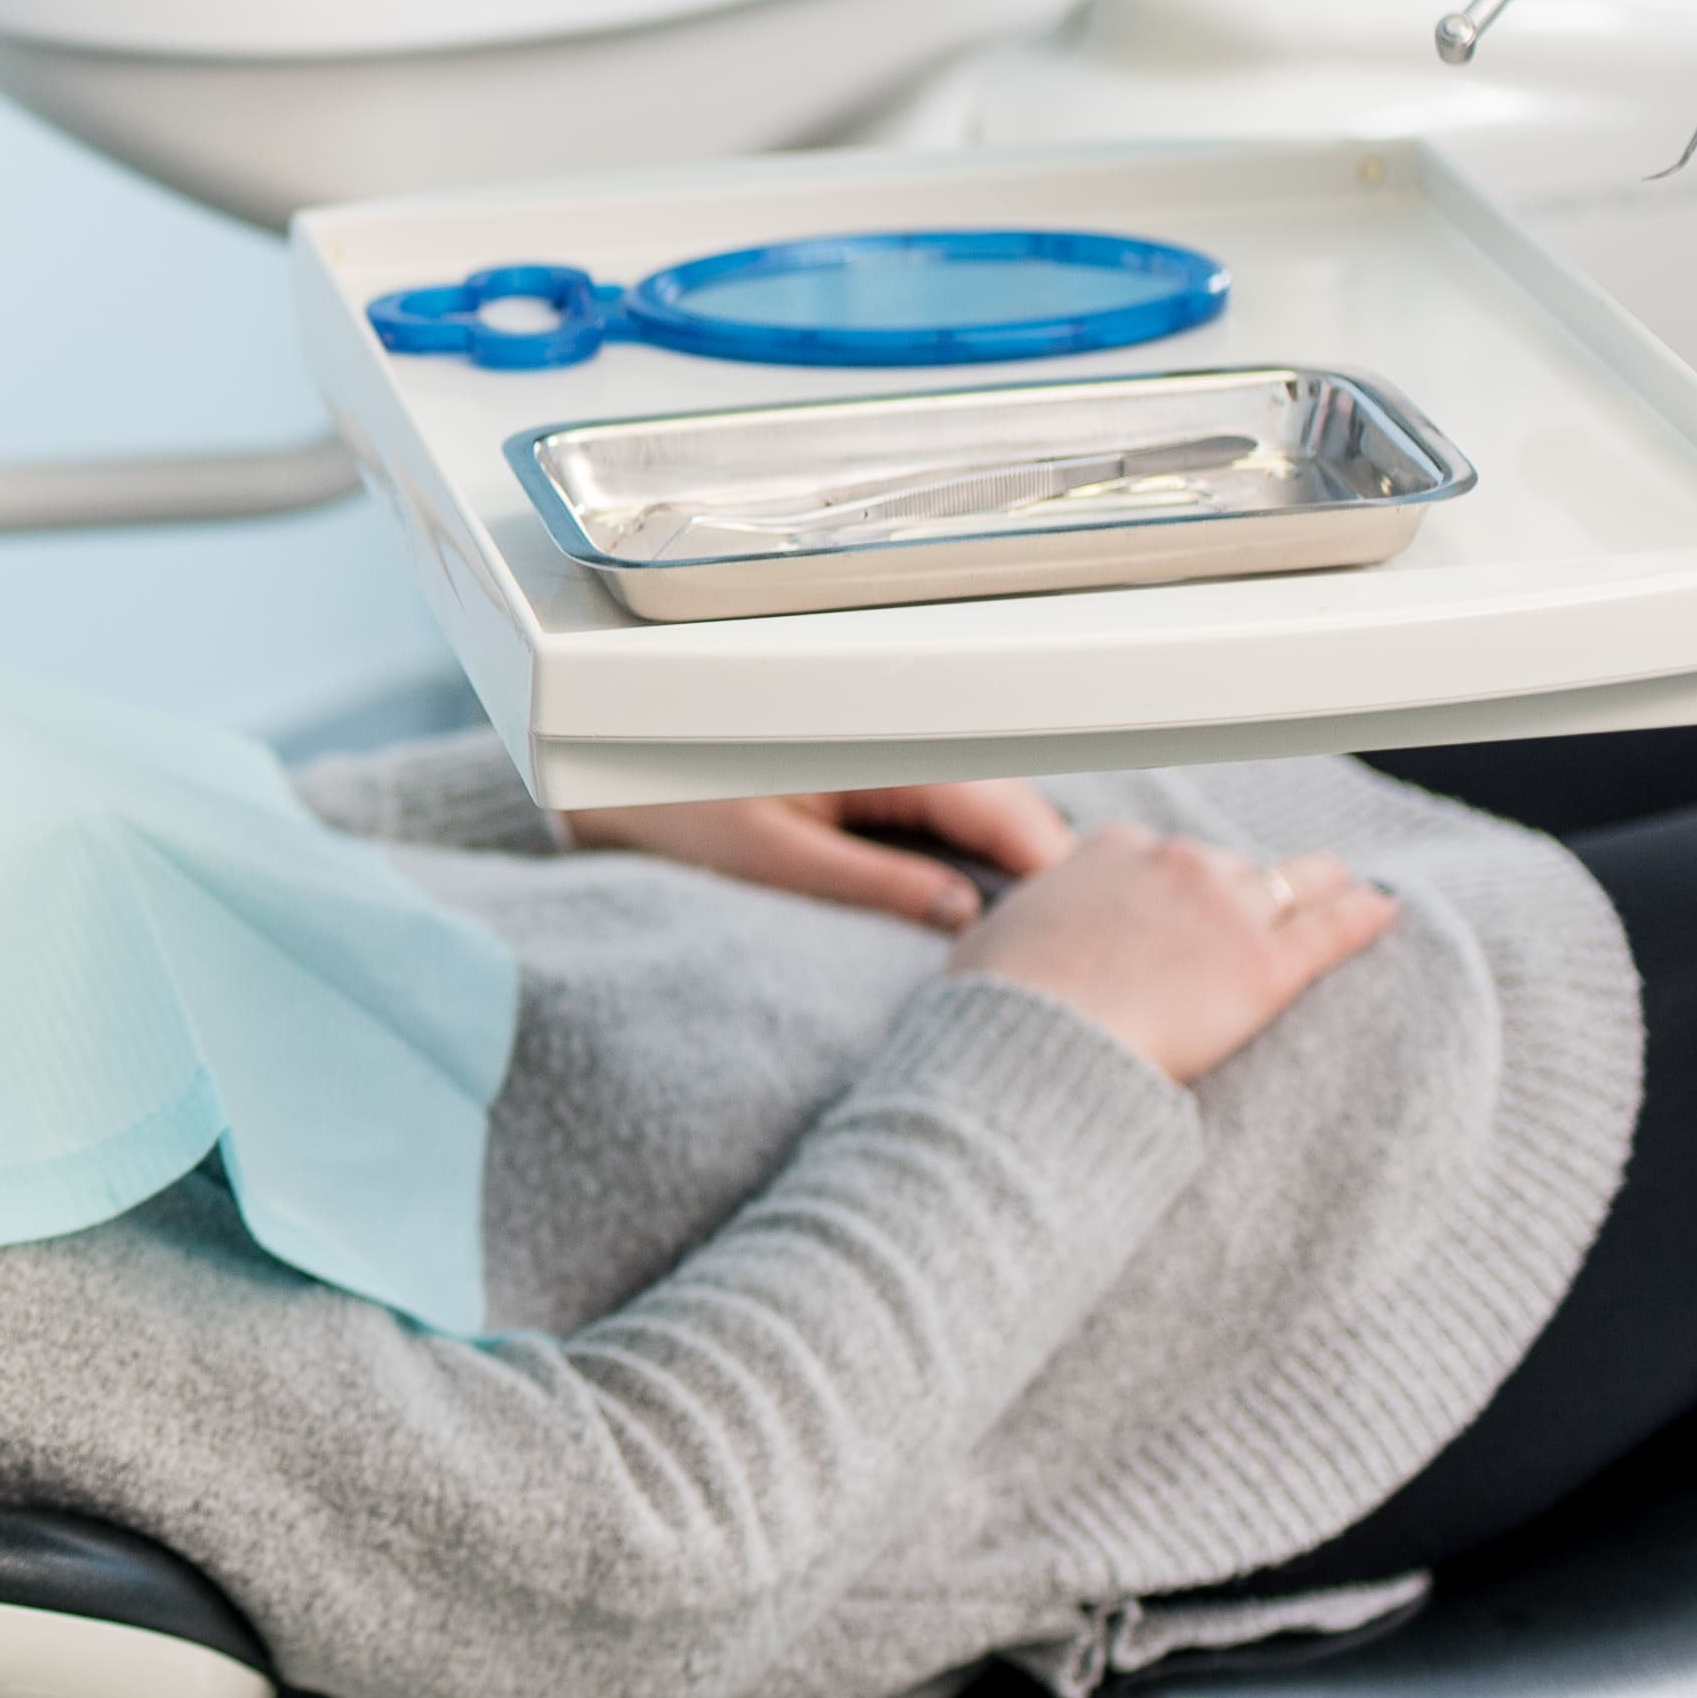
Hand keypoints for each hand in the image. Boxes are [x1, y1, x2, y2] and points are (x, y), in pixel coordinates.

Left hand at [561, 780, 1072, 928]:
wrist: (603, 776)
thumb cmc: (666, 804)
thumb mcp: (769, 856)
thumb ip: (873, 882)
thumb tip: (964, 918)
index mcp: (876, 744)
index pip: (999, 807)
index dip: (1050, 872)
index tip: (1092, 937)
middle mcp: (891, 737)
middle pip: (1007, 806)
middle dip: (1045, 875)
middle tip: (1078, 960)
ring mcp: (884, 754)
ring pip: (984, 809)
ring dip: (1012, 867)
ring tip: (1037, 946)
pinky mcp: (868, 776)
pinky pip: (946, 813)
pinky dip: (973, 856)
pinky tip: (980, 914)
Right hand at [944, 826, 1397, 1084]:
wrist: (1040, 1045)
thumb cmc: (1003, 1005)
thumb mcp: (994, 939)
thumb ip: (1026, 923)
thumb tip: (1013, 937)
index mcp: (1108, 849)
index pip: (1156, 852)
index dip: (1169, 882)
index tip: (1174, 903)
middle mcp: (1175, 862)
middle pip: (1226, 864)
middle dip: (1237, 886)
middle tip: (1253, 907)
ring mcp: (1227, 908)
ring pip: (1292, 881)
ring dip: (1316, 882)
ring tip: (1341, 885)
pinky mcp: (1267, 964)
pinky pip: (1332, 927)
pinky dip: (1362, 915)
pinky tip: (1383, 909)